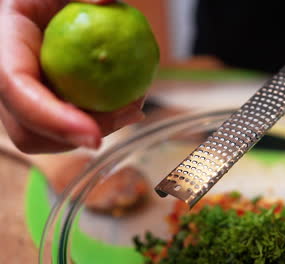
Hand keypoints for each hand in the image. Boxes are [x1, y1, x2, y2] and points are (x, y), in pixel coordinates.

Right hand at [0, 0, 144, 153]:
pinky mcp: (46, 101)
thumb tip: (106, 0)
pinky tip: (127, 106)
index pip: (15, 88)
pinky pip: (67, 125)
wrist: (48, 4)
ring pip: (47, 136)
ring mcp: (25, 95)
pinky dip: (98, 123)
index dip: (51, 118)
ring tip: (132, 108)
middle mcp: (7, 78)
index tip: (93, 135)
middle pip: (27, 128)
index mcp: (3, 45)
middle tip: (128, 113)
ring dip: (92, 132)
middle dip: (75, 135)